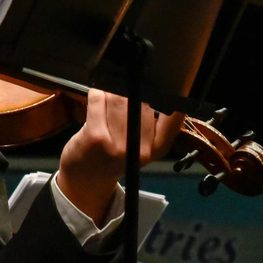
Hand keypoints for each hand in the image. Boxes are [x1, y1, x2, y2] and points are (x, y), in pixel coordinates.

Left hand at [57, 90, 183, 223]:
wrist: (88, 177)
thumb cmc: (116, 154)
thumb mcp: (143, 146)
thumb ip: (152, 122)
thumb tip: (152, 86)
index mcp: (158, 148)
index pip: (174, 117)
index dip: (166, 95)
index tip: (157, 85)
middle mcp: (141, 149)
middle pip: (141, 100)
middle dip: (129, 90)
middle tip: (121, 94)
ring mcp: (118, 144)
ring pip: (118, 97)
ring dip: (111, 91)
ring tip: (108, 98)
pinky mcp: (96, 136)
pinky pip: (98, 99)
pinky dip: (97, 94)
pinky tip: (96, 99)